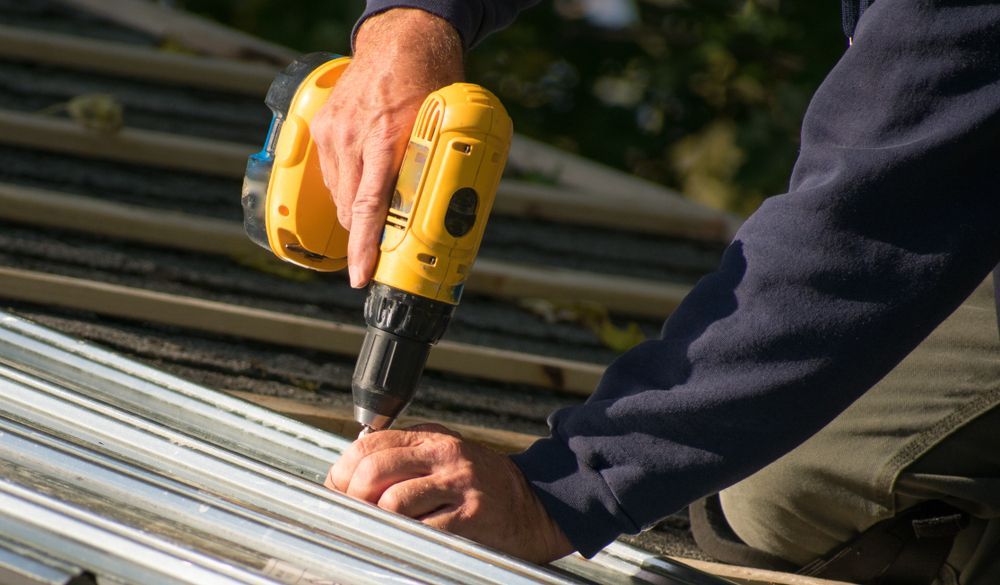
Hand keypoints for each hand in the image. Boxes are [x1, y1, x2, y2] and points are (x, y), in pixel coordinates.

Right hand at [312, 9, 463, 287]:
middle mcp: (353, 138)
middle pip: (350, 209)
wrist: (401, 41)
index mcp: (386, 140)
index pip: (368, 208)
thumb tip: (453, 208)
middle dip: (364, 236)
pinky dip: (346, 187)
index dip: (363, 248)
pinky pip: (330, 173)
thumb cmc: (429, 82)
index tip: (362, 276)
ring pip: (338, 194)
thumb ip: (440, 166)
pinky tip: (364, 185)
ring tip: (377, 216)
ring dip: (356, 213)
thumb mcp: (444, 127)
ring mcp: (333, 132)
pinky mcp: (322, 127)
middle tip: (382, 252)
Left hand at [326, 424, 574, 563]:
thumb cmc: (485, 485)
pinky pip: (422, 529)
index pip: (371, 443)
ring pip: (394, 501)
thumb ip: (409, 454)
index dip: (344, 468)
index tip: (338, 488)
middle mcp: (446, 457)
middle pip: (375, 469)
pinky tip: (410, 538)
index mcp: (434, 439)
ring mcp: (458, 487)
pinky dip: (407, 536)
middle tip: (355, 512)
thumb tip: (354, 467)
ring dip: (380, 519)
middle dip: (354, 496)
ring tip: (386, 527)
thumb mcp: (448, 454)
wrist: (538, 505)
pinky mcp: (470, 518)